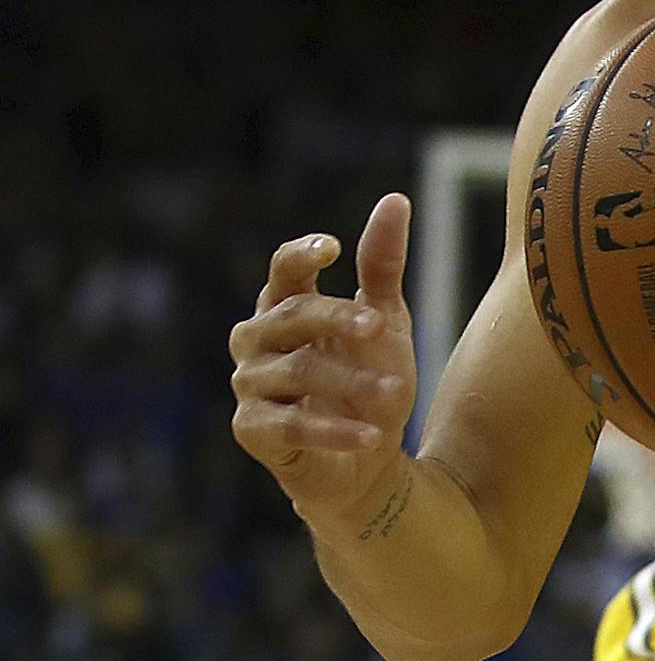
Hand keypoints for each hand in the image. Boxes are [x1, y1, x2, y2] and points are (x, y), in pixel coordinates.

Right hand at [230, 194, 416, 527]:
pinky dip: (334, 431)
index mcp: (285, 308)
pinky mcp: (254, 431)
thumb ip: (382, 266)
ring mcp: (251, 386)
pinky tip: (374, 436)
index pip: (283, 272)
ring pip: (296, 371)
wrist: (370, 461)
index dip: (300, 256)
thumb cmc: (370, 382)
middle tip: (379, 326)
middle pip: (290, 316)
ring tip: (396, 393)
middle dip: (337, 319)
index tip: (333, 247)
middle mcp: (257, 342)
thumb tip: (395, 200)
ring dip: (350, 381)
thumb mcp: (385, 322)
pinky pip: (292, 426)